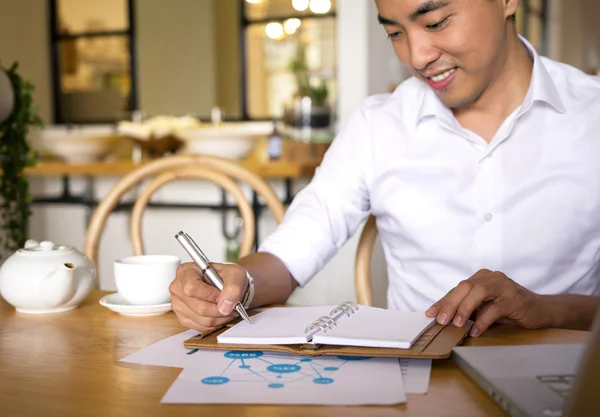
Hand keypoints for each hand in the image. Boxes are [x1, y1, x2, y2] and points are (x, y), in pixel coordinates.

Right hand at [169, 262, 247, 332]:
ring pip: (202, 319)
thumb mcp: (235, 274)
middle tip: (232, 306)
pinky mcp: (183, 319)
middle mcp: (178, 288)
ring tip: (228, 309)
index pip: (191, 287)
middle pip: (198, 306)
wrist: (227, 287)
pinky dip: (215, 323)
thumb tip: (225, 306)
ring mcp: (178, 305)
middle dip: (219, 309)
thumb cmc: (227, 277)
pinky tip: (219, 314)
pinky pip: (201, 327)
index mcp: (185, 271)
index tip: (223, 296)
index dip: (210, 295)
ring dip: (220, 317)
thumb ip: (233, 287)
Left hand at [425, 269, 549, 336]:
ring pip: (478, 293)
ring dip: (464, 309)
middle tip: (440, 320)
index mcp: (481, 277)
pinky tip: (475, 331)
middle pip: (465, 287)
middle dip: (450, 303)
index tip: (430, 313)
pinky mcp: (515, 299)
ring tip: (456, 324)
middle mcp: (491, 278)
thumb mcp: (485, 307)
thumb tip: (444, 318)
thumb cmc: (509, 309)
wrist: (540, 310)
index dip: (443, 301)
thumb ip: (468, 309)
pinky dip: (483, 320)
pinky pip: (495, 309)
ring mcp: (504, 286)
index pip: (458, 288)